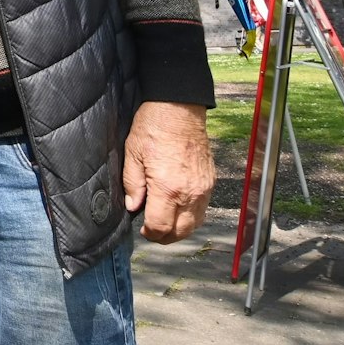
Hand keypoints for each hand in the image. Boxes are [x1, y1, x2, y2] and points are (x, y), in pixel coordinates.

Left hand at [122, 101, 213, 243]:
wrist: (179, 107)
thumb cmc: (153, 126)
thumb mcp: (133, 154)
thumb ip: (132, 185)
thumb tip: (133, 206)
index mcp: (167, 188)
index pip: (161, 227)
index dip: (151, 234)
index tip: (143, 230)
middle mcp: (189, 192)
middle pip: (181, 231)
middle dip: (165, 237)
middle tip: (153, 232)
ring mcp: (203, 187)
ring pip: (196, 223)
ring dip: (180, 229)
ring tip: (166, 223)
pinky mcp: (210, 180)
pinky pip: (203, 208)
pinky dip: (192, 216)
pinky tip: (179, 210)